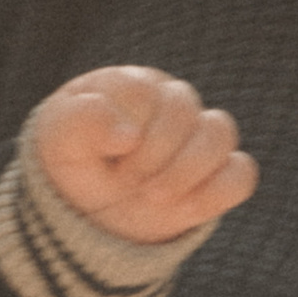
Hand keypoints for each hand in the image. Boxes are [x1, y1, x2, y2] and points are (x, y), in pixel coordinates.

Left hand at [28, 65, 257, 246]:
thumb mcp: (57, 139)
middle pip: (183, 110)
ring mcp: (198, 140)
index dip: (125, 129)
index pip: (143, 92)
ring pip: (219, 134)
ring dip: (184, 170)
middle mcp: (173, 104)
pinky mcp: (216, 177)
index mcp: (135, 85)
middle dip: (150, 153)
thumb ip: (80, 119)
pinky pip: (240, 175)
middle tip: (125, 180)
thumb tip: (128, 133)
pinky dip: (215, 192)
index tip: (107, 155)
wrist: (85, 211)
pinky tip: (183, 208)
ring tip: (153, 197)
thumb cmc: (72, 163)